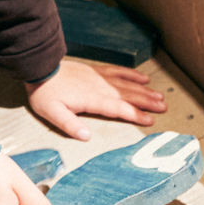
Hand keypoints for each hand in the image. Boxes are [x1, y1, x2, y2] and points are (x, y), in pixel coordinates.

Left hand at [26, 58, 169, 141]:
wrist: (40, 67)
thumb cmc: (45, 93)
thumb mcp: (52, 113)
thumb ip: (70, 124)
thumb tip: (87, 136)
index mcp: (91, 99)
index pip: (118, 108)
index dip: (135, 114)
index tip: (149, 120)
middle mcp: (100, 87)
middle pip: (128, 96)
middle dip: (147, 102)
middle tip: (163, 107)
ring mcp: (99, 77)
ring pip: (127, 84)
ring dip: (144, 91)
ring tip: (160, 96)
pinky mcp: (96, 70)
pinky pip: (118, 71)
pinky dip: (132, 74)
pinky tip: (143, 78)